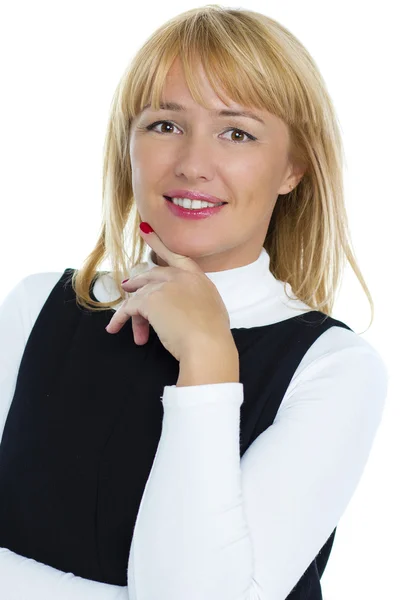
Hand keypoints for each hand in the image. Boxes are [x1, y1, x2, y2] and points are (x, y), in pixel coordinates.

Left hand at [105, 223, 233, 362]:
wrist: (208, 344)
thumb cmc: (213, 335)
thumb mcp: (213, 310)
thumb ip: (199, 301)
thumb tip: (191, 307)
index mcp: (199, 279)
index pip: (177, 257)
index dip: (159, 245)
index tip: (145, 231)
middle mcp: (182, 277)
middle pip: (154, 274)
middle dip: (138, 280)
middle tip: (127, 284)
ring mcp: (166, 286)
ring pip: (140, 294)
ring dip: (129, 309)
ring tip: (119, 319)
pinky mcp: (151, 300)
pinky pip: (130, 307)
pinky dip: (120, 318)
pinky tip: (114, 327)